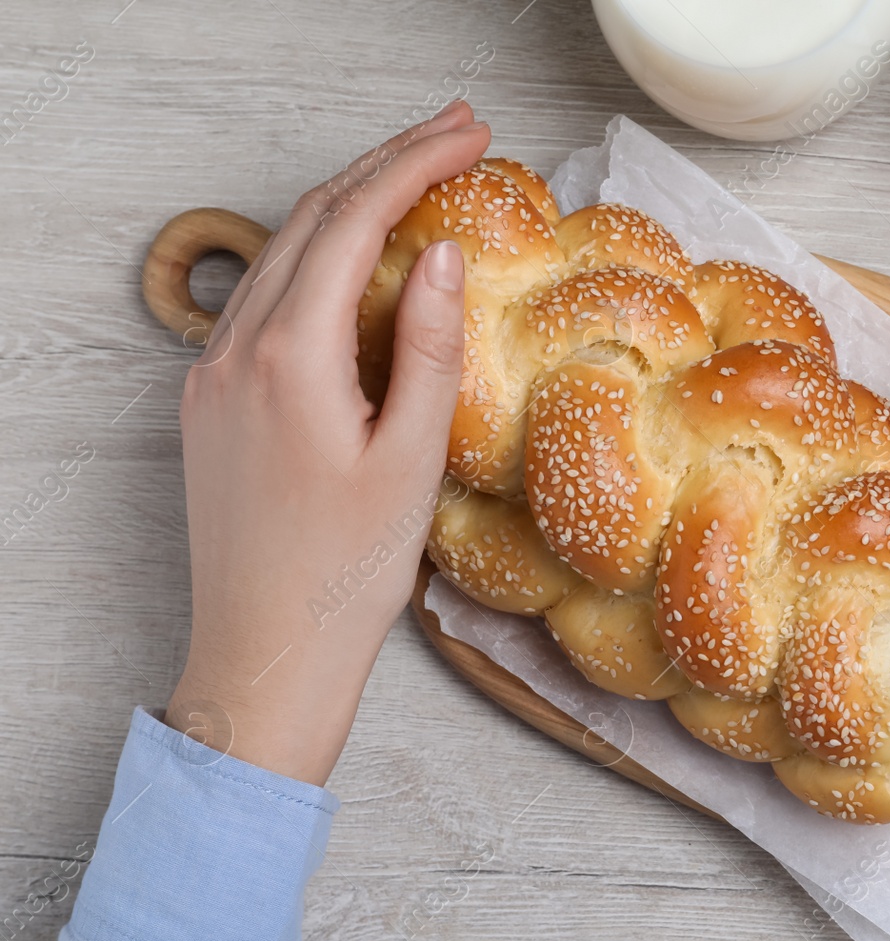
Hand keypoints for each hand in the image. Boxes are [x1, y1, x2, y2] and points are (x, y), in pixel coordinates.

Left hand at [167, 101, 491, 784]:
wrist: (265, 654)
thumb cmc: (344, 575)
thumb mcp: (409, 462)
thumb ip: (426, 350)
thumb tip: (439, 255)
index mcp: (288, 360)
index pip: (352, 224)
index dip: (413, 164)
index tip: (470, 132)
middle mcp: (234, 351)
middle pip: (310, 220)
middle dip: (383, 164)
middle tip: (455, 129)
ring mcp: (213, 374)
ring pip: (281, 252)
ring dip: (347, 205)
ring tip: (415, 176)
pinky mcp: (211, 402)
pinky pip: (262, 298)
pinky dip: (313, 256)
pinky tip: (355, 260)